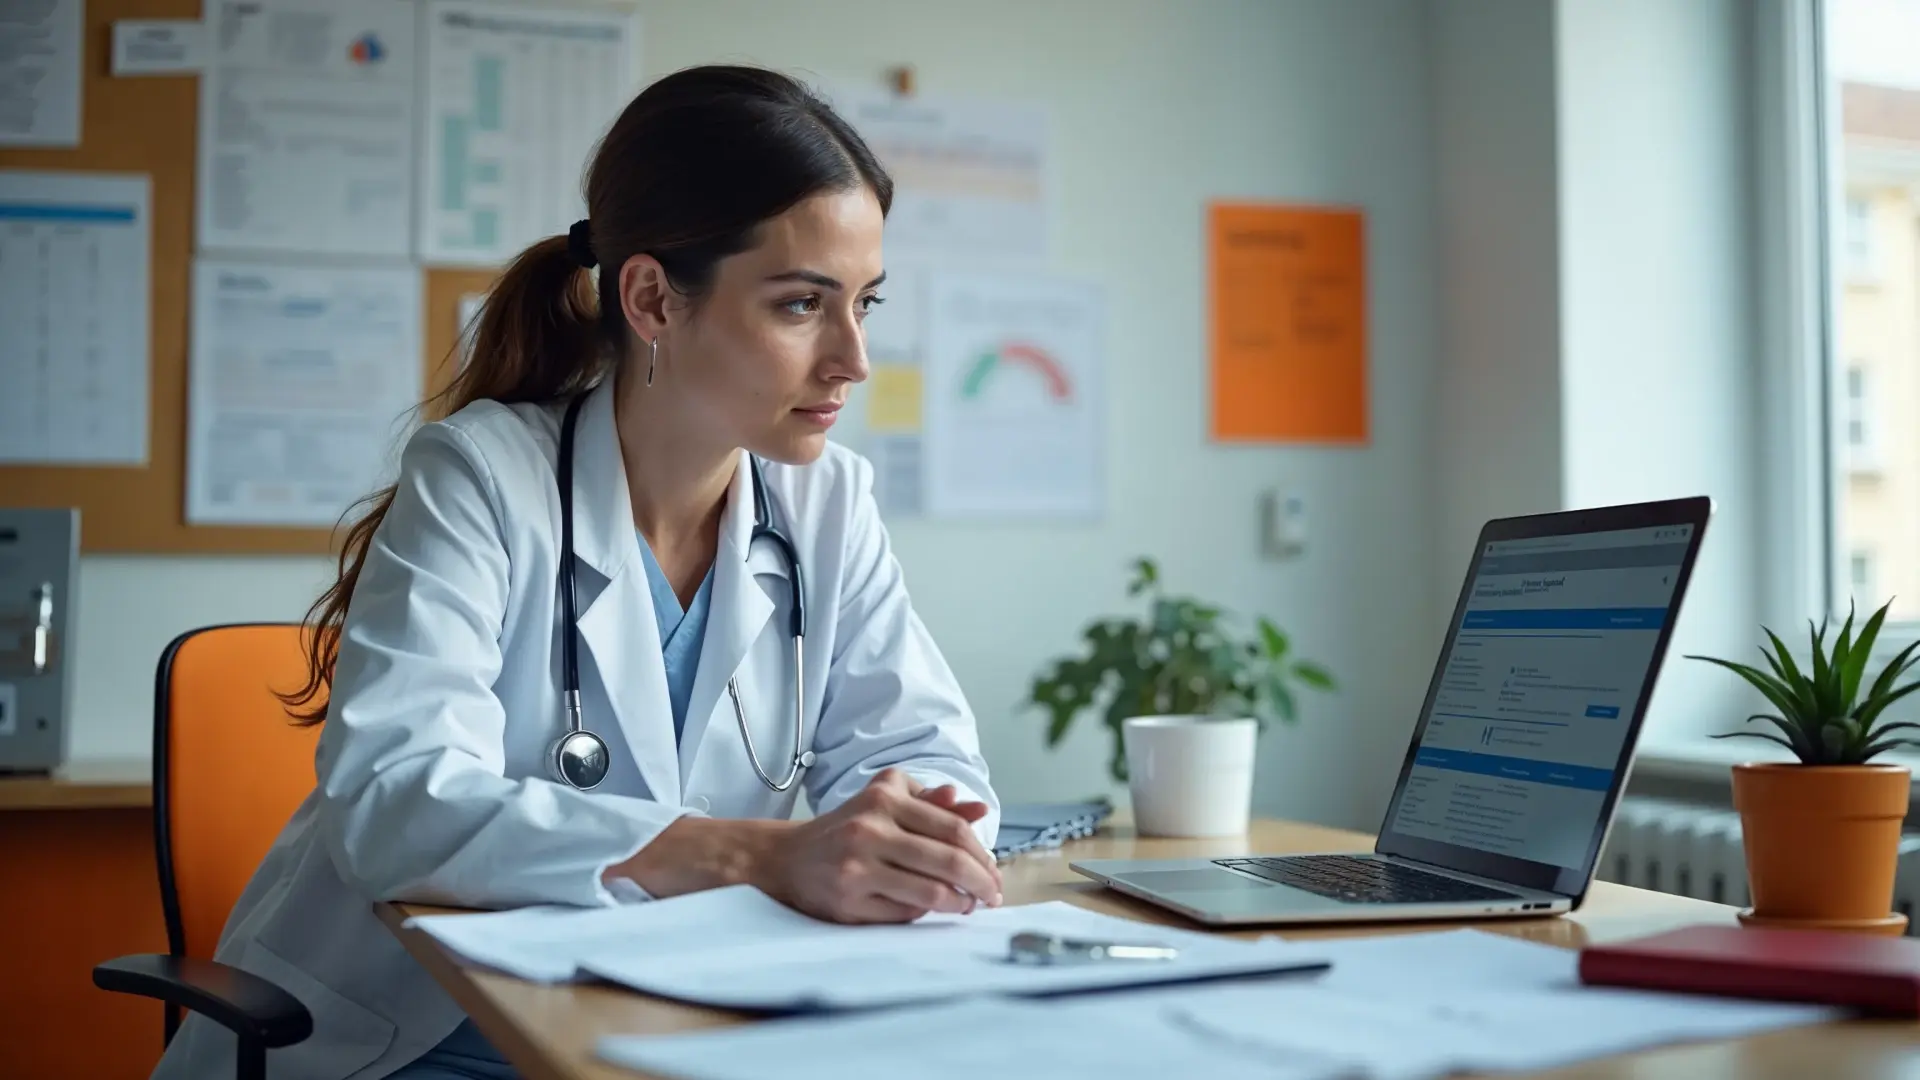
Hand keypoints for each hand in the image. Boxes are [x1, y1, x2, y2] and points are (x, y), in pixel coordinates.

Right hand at [758, 768, 1001, 923]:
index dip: (982, 853)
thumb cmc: (847, 829)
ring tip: (968, 905)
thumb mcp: (886, 803)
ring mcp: (858, 868)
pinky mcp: (849, 901)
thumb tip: (977, 809)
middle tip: (993, 895)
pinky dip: (927, 913)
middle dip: (982, 882)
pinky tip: (933, 909)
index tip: (994, 870)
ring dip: (961, 903)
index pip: (952, 829)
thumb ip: (932, 806)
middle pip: (949, 861)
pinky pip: (905, 913)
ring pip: (931, 892)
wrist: (787, 858)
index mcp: (884, 799)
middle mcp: (870, 830)